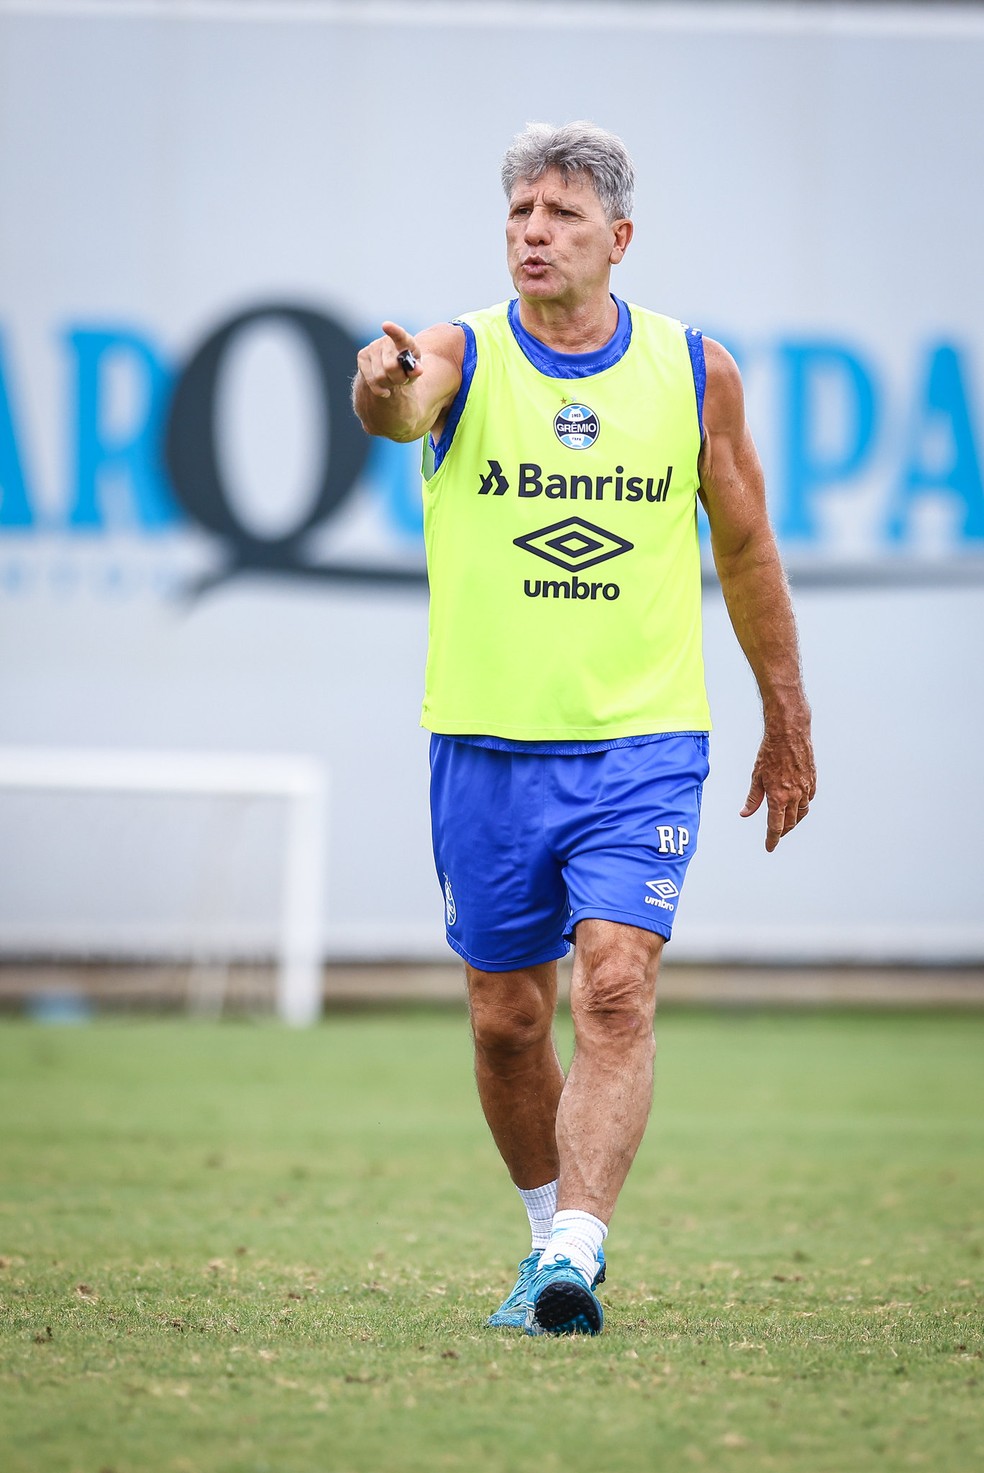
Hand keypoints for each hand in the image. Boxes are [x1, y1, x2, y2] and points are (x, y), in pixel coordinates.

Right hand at [356, 321, 422, 398]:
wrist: (392, 368)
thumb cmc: (407, 367)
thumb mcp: (415, 370)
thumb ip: (416, 370)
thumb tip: (418, 370)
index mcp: (405, 340)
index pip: (399, 335)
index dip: (393, 330)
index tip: (385, 325)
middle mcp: (386, 340)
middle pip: (390, 367)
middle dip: (398, 379)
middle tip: (403, 380)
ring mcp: (373, 346)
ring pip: (380, 376)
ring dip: (389, 384)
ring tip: (393, 380)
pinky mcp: (362, 355)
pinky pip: (370, 381)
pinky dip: (379, 389)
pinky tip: (384, 388)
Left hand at [740, 718, 816, 851]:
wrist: (790, 733)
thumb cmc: (771, 752)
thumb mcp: (756, 776)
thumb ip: (753, 798)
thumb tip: (745, 813)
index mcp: (778, 797)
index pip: (775, 827)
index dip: (772, 839)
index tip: (769, 847)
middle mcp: (794, 796)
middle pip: (790, 823)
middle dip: (782, 832)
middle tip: (776, 836)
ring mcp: (805, 788)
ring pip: (802, 813)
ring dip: (794, 821)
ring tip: (787, 824)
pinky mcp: (812, 780)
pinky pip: (809, 800)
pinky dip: (803, 806)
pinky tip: (798, 806)